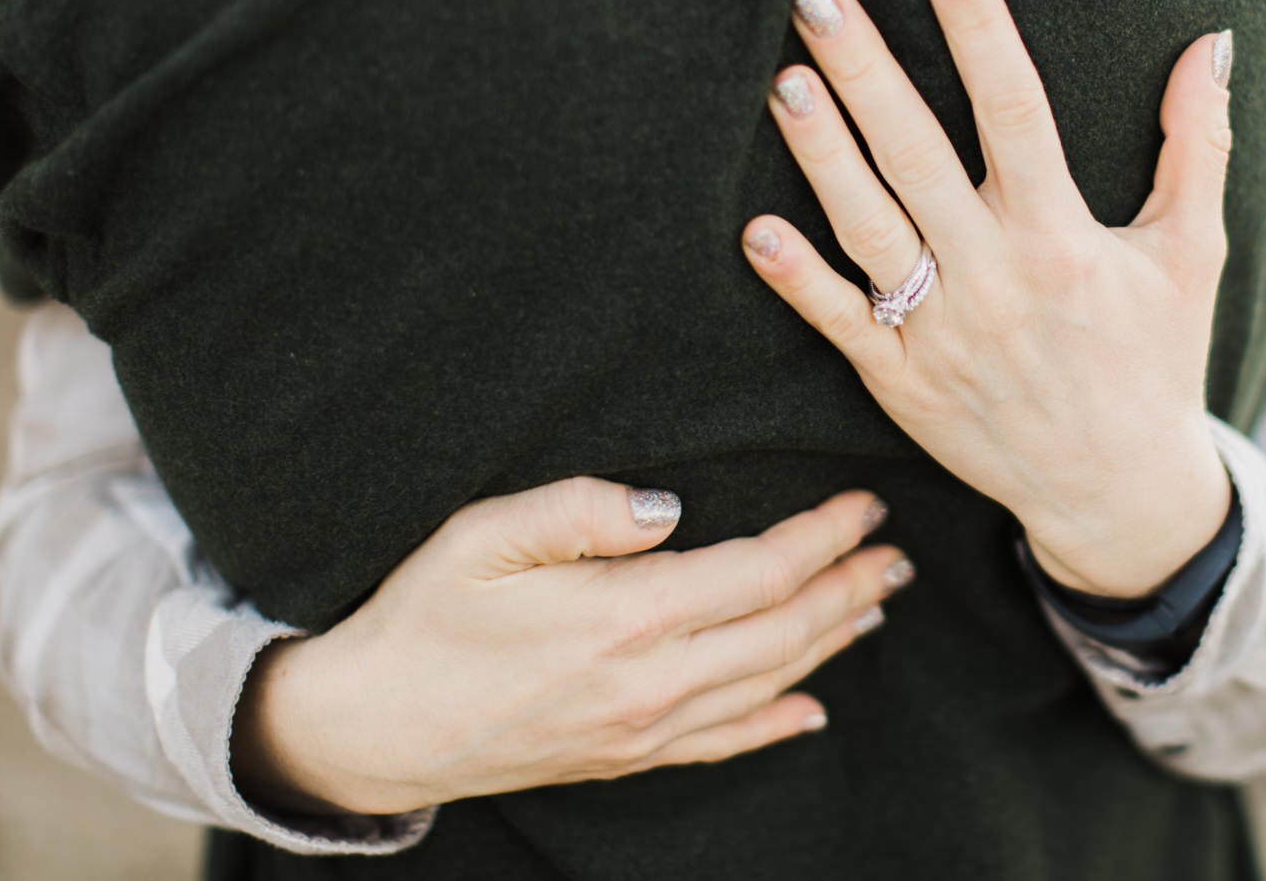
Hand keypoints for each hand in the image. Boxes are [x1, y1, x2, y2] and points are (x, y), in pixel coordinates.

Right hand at [231, 478, 907, 815]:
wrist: (368, 728)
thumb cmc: (422, 618)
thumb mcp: (485, 536)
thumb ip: (582, 509)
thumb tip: (670, 507)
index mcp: (626, 617)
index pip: (759, 572)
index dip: (823, 536)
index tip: (865, 503)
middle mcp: (650, 685)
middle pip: (784, 632)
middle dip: (849, 587)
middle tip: (897, 553)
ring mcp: (641, 732)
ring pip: (767, 686)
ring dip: (830, 642)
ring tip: (873, 603)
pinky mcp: (622, 760)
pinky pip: (723, 745)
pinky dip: (778, 723)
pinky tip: (814, 707)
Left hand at [741, 0, 1233, 599]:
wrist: (1116, 492)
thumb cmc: (1155, 358)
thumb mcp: (1192, 253)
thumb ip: (1197, 145)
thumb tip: (1212, 40)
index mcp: (1063, 237)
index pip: (1016, 111)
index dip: (980, 31)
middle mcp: (996, 277)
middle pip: (919, 157)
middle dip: (868, 72)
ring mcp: (943, 333)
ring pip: (868, 229)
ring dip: (822, 156)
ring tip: (783, 82)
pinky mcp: (903, 382)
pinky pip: (841, 323)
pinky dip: (798, 280)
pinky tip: (754, 228)